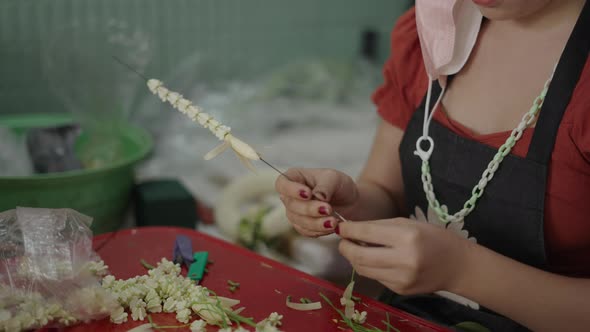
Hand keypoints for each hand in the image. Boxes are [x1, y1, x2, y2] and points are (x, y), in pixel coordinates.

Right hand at [275, 168, 358, 236]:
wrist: (350, 202)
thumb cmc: (339, 185)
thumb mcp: (335, 179)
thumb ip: (325, 186)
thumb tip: (317, 196)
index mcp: (295, 178)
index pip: (282, 184)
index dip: (291, 190)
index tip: (308, 194)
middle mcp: (291, 196)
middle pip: (291, 205)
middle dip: (310, 209)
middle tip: (328, 209)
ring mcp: (295, 213)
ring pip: (298, 220)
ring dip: (316, 222)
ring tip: (334, 221)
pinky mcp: (302, 226)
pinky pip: (306, 231)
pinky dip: (319, 230)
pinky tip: (332, 226)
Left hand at [337, 218, 472, 294]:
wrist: (457, 266)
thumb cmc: (433, 238)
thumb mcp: (408, 223)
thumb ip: (379, 226)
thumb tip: (351, 229)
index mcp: (406, 237)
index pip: (366, 233)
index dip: (348, 230)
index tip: (340, 226)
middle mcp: (403, 260)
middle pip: (359, 255)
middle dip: (345, 247)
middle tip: (342, 240)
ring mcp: (401, 278)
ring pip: (363, 269)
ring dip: (353, 258)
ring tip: (353, 248)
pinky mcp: (400, 290)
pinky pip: (375, 277)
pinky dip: (368, 267)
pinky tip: (372, 259)